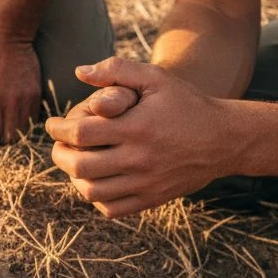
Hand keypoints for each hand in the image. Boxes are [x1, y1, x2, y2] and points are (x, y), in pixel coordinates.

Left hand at [0, 29, 41, 142]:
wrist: (9, 36)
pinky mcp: (36, 94)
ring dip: (13, 134)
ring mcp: (26, 98)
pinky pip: (33, 120)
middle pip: (9, 138)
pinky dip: (24, 124)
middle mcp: (10, 100)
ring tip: (4, 126)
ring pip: (23, 132)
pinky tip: (14, 116)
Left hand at [44, 57, 233, 216]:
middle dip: (59, 154)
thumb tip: (79, 71)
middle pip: (81, 165)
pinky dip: (96, 198)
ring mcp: (146, 183)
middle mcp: (139, 159)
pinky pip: (113, 208)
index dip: (58, 128)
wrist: (225, 139)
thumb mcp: (155, 77)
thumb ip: (116, 69)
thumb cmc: (186, 103)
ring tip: (73, 161)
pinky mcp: (153, 199)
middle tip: (58, 144)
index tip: (53, 123)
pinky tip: (96, 180)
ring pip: (93, 191)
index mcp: (135, 127)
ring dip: (74, 177)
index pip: (81, 133)